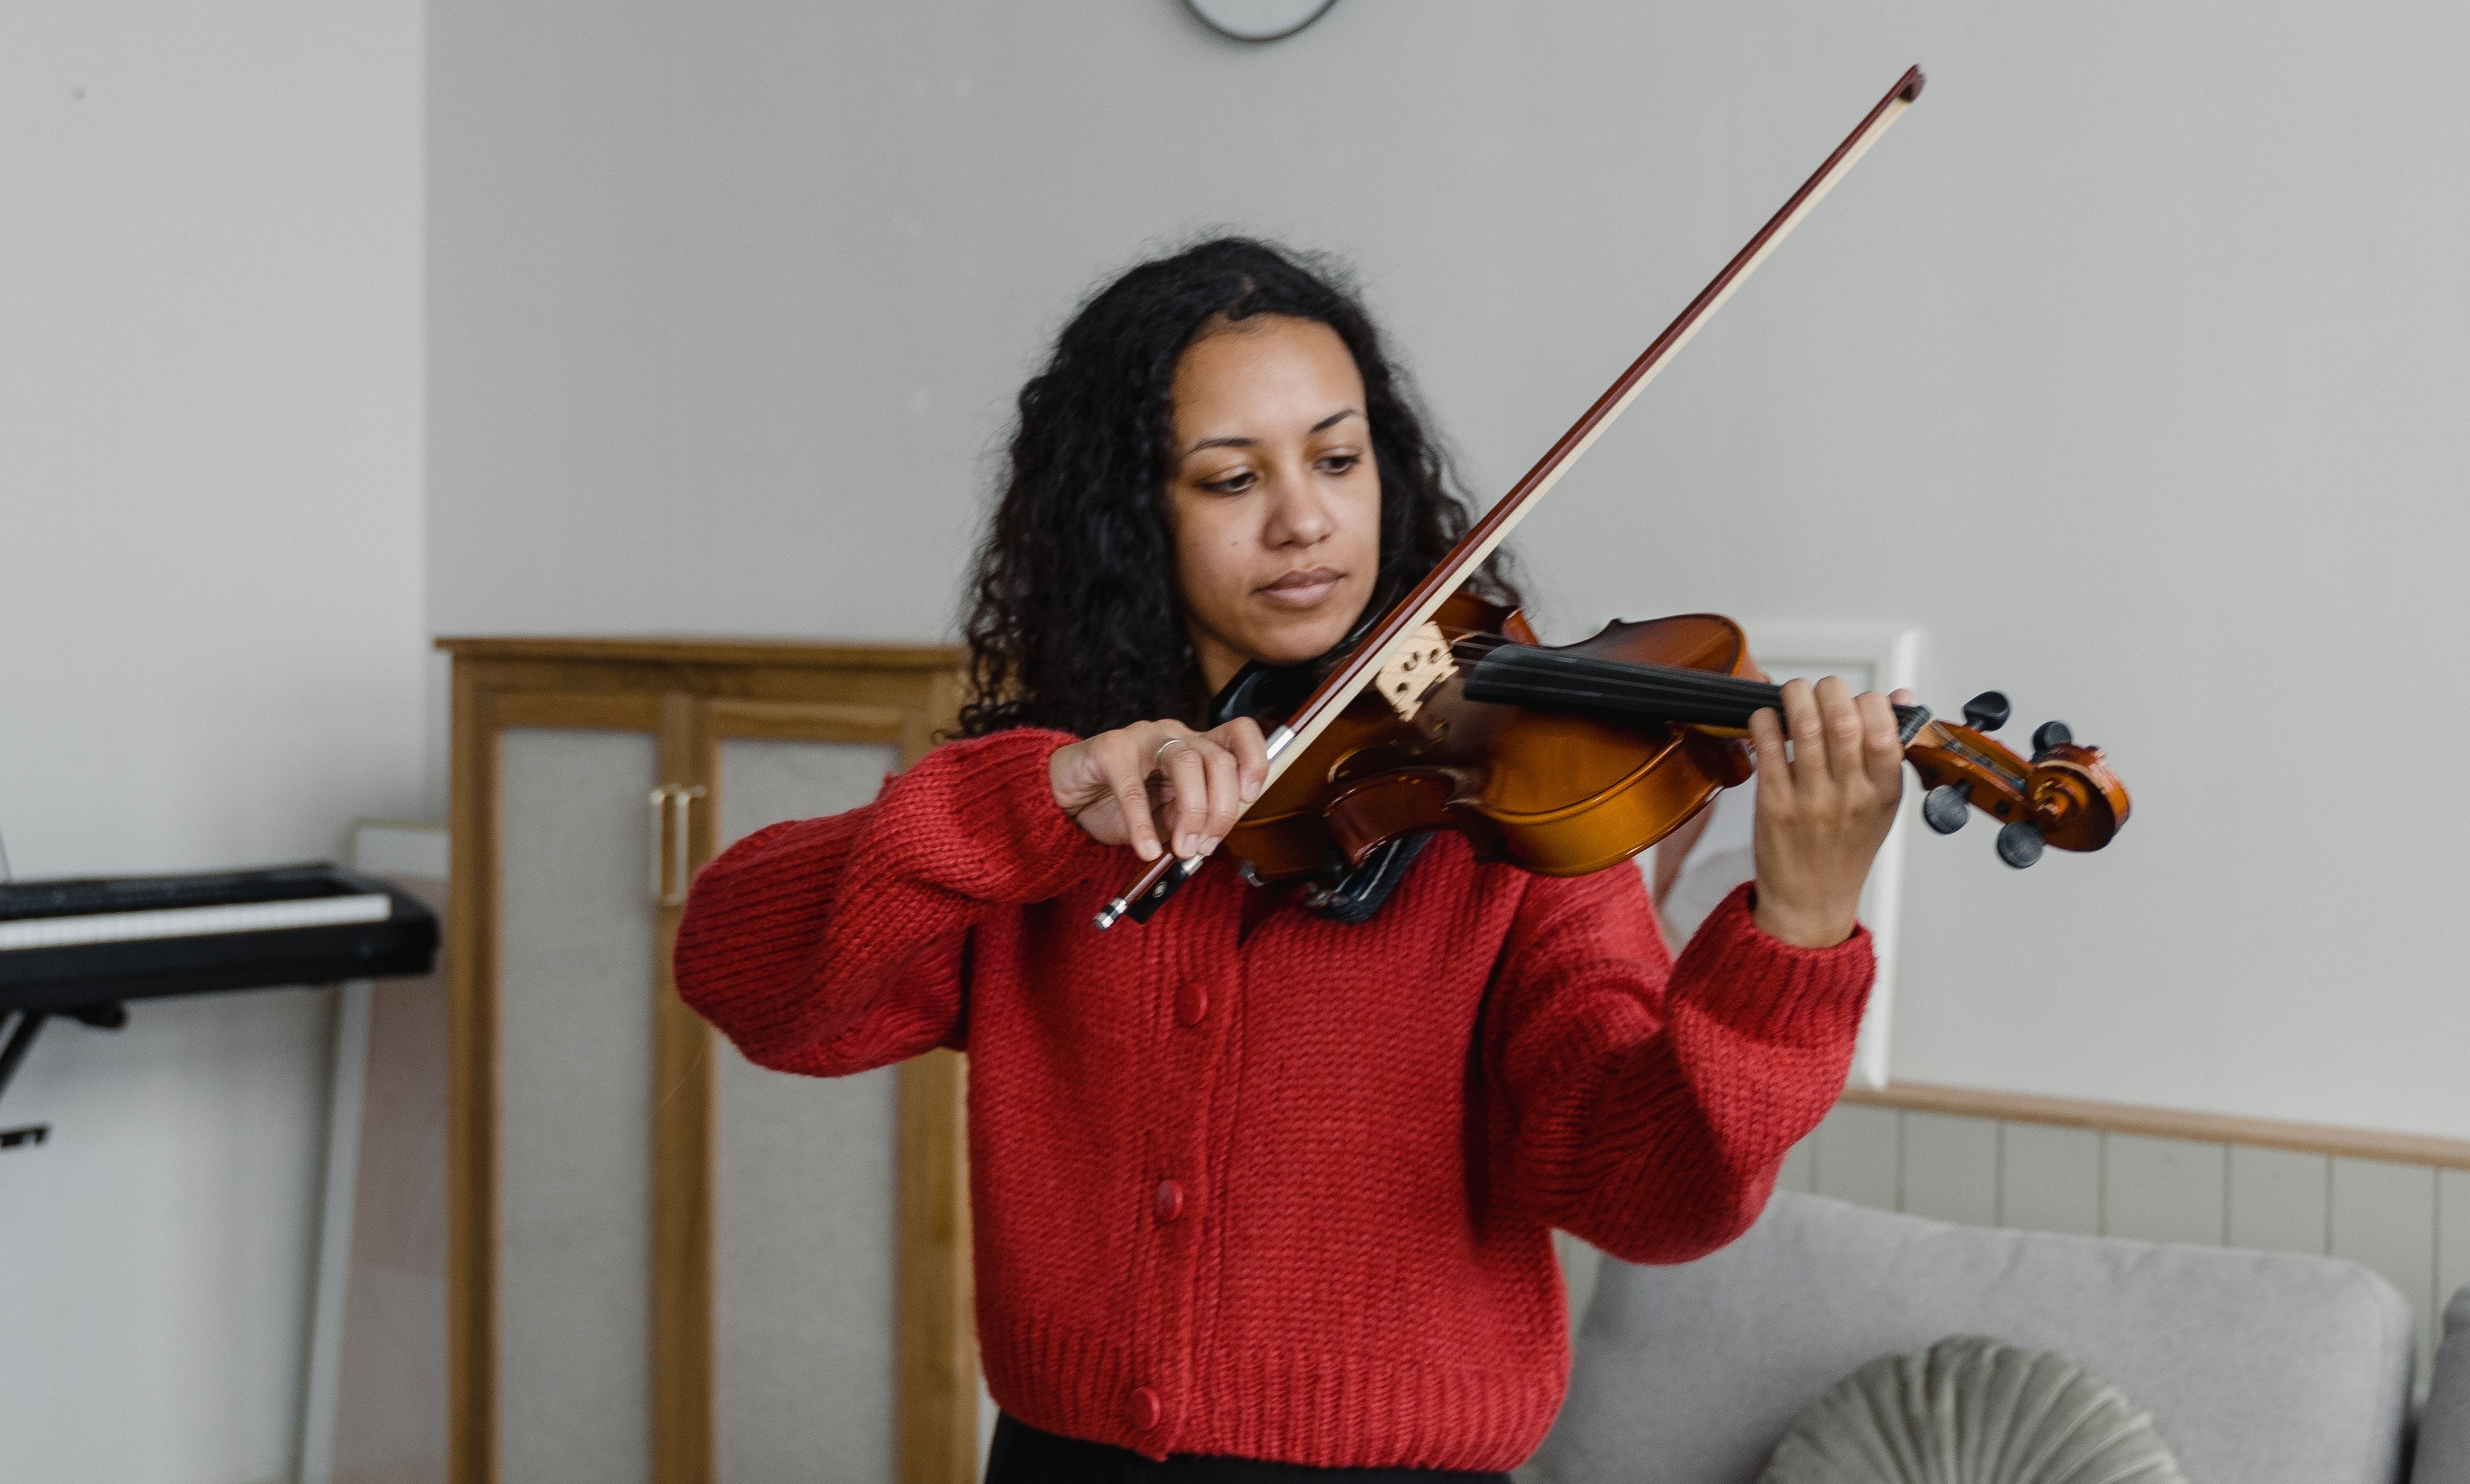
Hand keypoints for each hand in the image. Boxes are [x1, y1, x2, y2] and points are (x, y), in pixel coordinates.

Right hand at [1049, 716, 1269, 861]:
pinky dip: (1142, 825)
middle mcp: (1175, 736)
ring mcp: (1143, 738)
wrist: (1068, 797)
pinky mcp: (1110, 749)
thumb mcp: (1167, 817)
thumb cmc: (1121, 804)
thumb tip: (1209, 838)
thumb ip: (1191, 820)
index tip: (1250, 797)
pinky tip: (1145, 849)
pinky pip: (1133, 787)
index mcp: (1196, 746)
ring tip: (1182, 847)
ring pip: (1187, 762)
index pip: (1239, 733)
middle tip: (1206, 846)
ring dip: (1193, 813)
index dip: (1254, 760)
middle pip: (1218, 759)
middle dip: (1221, 810)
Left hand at [1746, 678, 1909, 947]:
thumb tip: (1900, 696)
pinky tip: (1768, 719)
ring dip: (1795, 695)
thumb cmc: (1845, 850)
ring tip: (1793, 693)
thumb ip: (1890, 749)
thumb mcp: (1882, 803)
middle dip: (1830, 689)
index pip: (1884, 729)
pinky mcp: (1773, 803)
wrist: (1810, 900)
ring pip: (1803, 726)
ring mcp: (1810, 799)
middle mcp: (1849, 795)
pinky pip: (1767, 747)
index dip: (1870, 700)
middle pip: (1842, 719)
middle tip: (1821, 689)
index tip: (1858, 700)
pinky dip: (1765, 721)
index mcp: (1882, 792)